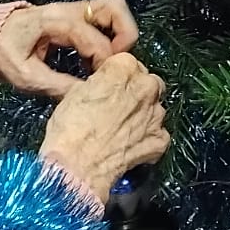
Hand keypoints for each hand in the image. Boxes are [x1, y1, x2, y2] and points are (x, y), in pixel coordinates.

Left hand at [0, 0, 139, 97]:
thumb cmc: (5, 53)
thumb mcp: (26, 76)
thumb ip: (58, 86)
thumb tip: (87, 98)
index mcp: (56, 21)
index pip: (95, 38)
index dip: (104, 63)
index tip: (101, 84)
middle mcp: (70, 9)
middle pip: (115, 8)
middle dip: (125, 37)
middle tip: (114, 66)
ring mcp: (74, 9)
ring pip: (113, 9)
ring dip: (120, 34)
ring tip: (108, 64)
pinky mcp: (75, 15)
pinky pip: (103, 18)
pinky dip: (110, 36)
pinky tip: (96, 62)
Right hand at [39, 53, 168, 205]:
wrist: (76, 166)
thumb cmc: (70, 128)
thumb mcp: (76, 91)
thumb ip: (100, 81)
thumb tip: (106, 86)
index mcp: (124, 68)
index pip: (128, 63)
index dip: (117, 76)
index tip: (109, 87)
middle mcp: (145, 87)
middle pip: (148, 83)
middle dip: (136, 92)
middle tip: (117, 107)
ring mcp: (155, 115)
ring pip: (155, 108)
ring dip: (143, 115)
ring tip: (121, 129)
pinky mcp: (159, 140)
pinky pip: (159, 134)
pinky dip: (148, 138)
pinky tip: (130, 144)